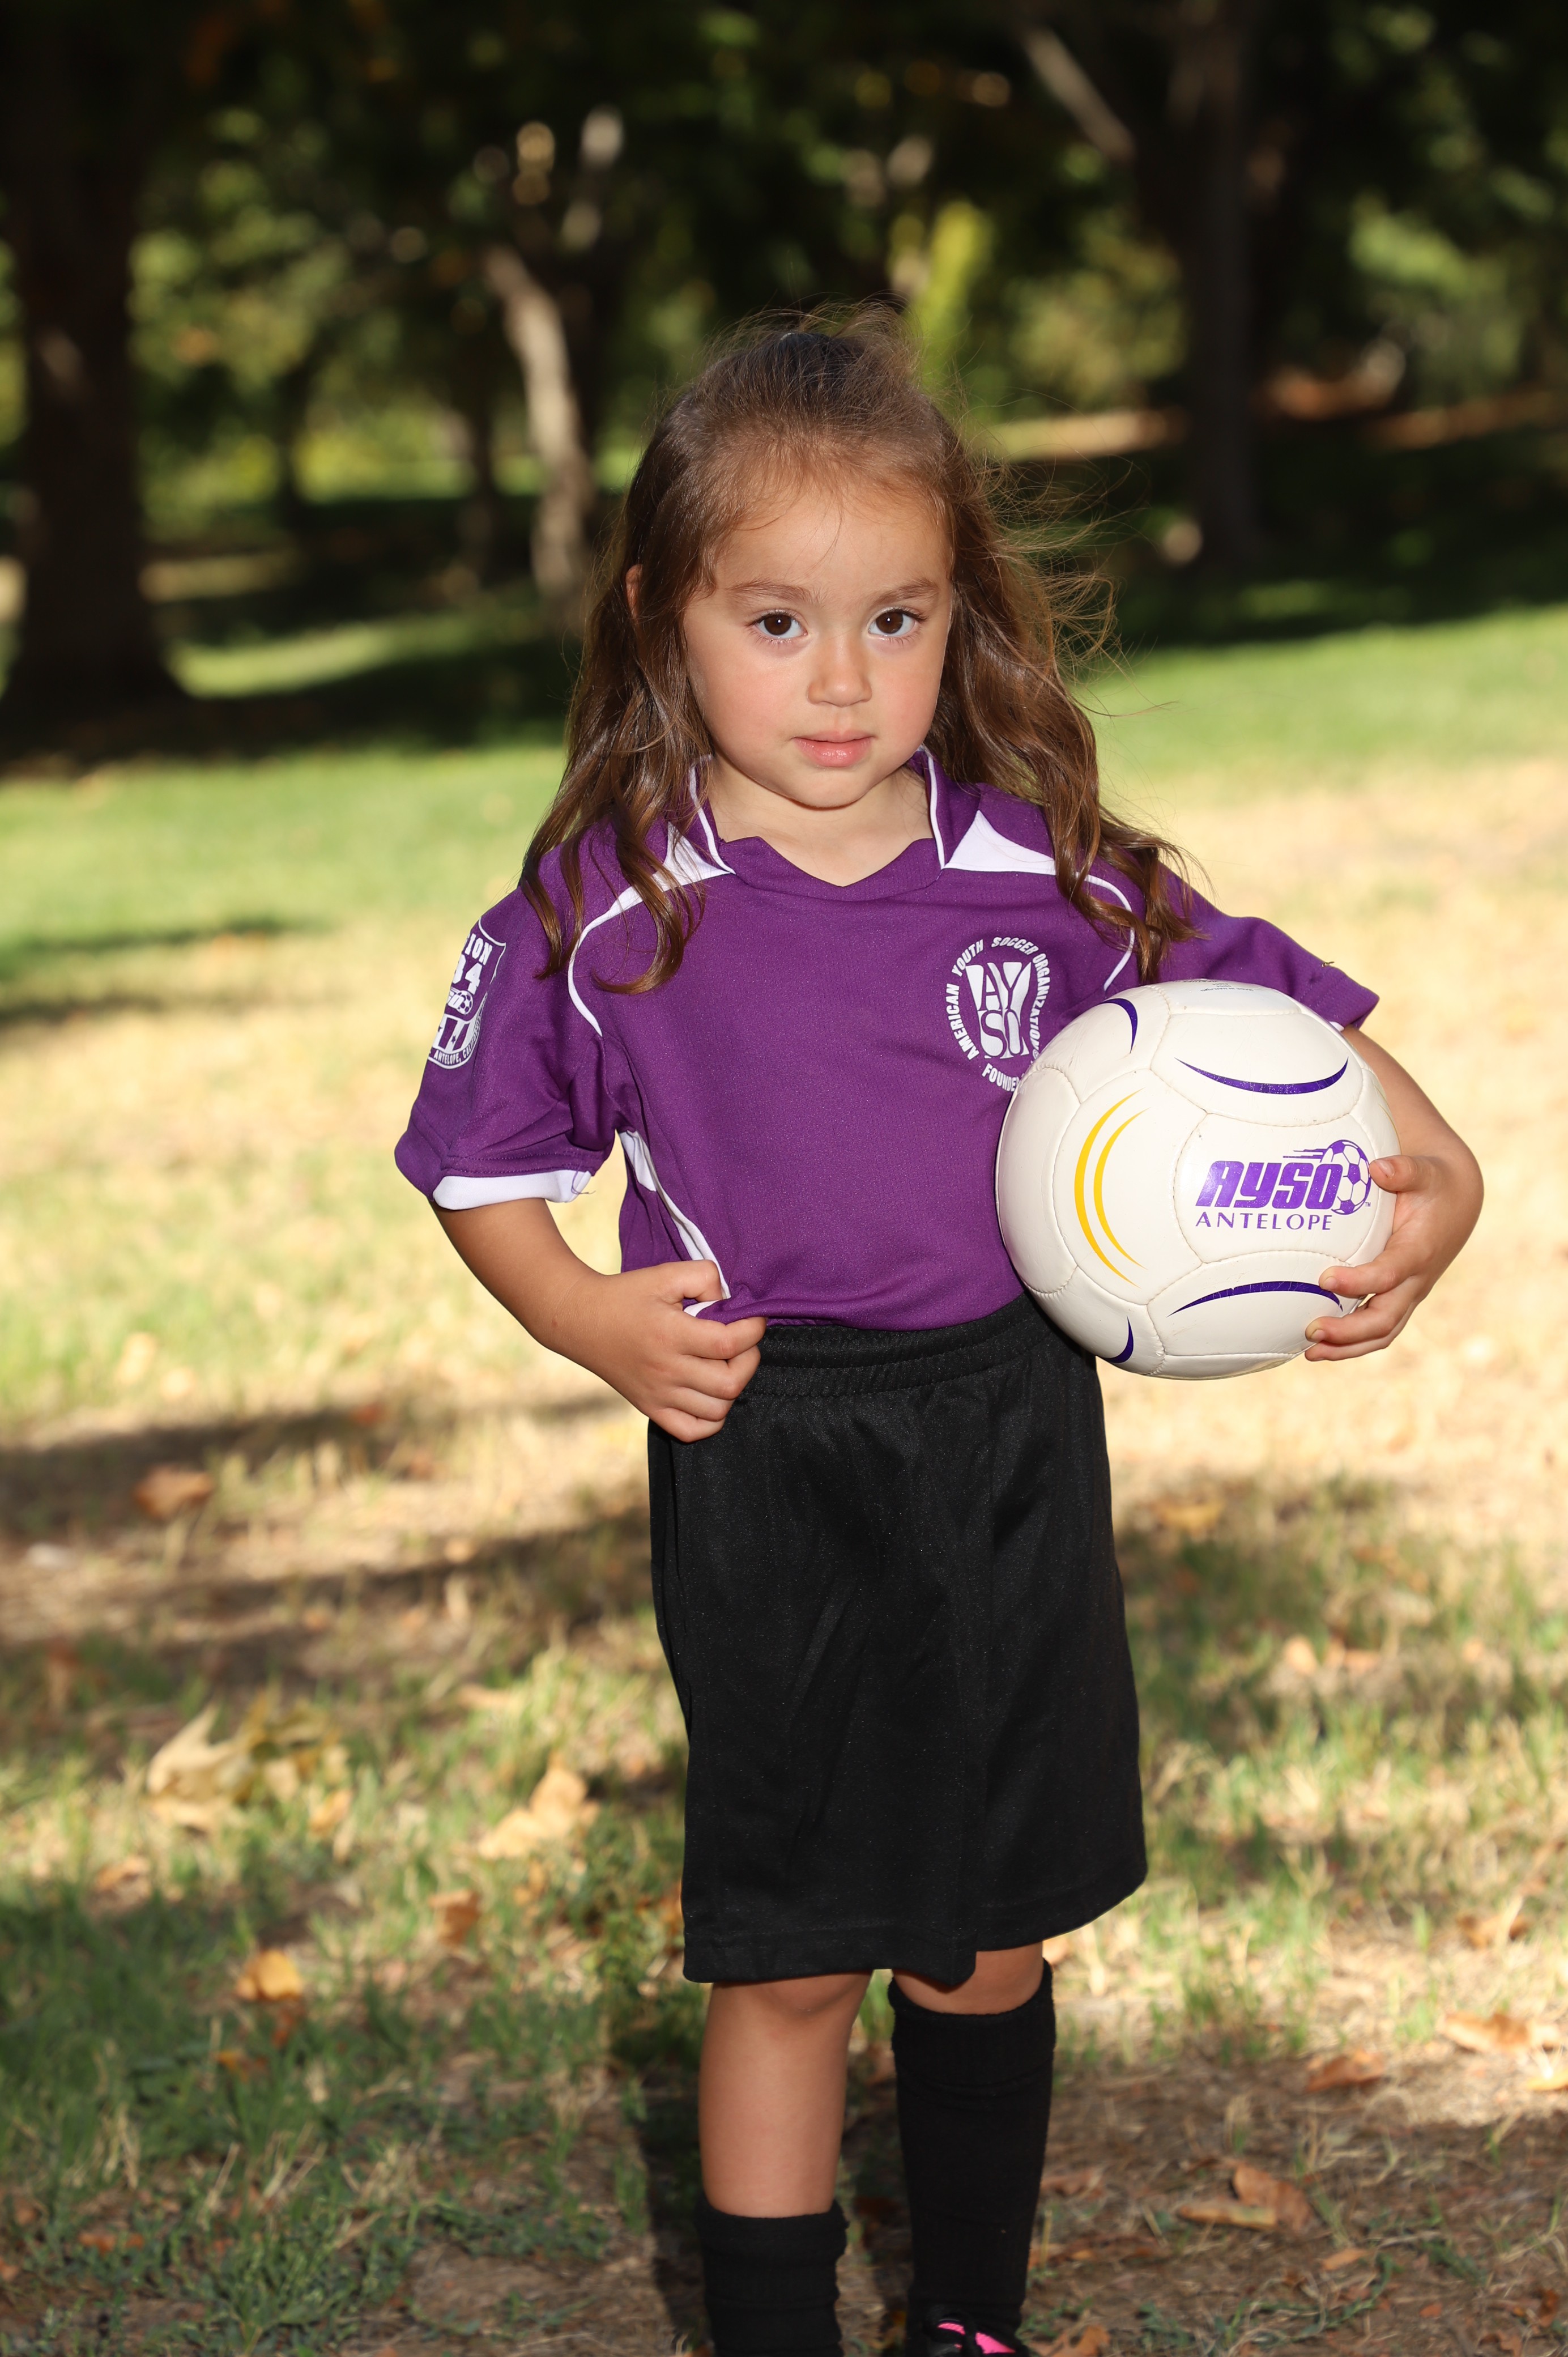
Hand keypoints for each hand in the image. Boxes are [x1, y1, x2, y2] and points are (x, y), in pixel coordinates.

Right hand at [562, 1259, 765, 1440]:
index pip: (729, 1344)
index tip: (753, 1318)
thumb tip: (730, 1303)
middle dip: (749, 1360)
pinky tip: (711, 1394)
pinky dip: (712, 1419)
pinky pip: (693, 1430)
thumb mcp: (665, 1273)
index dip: (753, 1330)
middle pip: (730, 1383)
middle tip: (743, 1342)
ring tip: (727, 1365)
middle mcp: (666, 1370)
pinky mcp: (651, 1408)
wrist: (581, 1320)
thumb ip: (705, 1278)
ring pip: (718, 1410)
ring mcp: (658, 1395)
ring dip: (733, 1387)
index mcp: (670, 1335)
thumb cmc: (626, 1294)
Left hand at [1306, 1151, 1477, 1360]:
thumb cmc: (1432, 1184)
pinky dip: (1351, 1343)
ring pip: (1382, 1333)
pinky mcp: (1400, 1299)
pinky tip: (1319, 1346)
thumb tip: (1377, 1167)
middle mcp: (1416, 1281)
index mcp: (1419, 1252)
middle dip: (1348, 1331)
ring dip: (1346, 1347)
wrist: (1456, 1203)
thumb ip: (1402, 1169)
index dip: (1359, 1282)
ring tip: (1310, 1353)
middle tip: (1309, 1331)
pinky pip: (1378, 1330)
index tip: (1325, 1278)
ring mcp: (1408, 1295)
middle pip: (1385, 1319)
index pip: (1388, 1274)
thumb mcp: (1423, 1171)